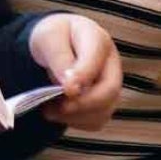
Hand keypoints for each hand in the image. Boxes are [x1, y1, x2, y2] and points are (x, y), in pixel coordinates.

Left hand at [28, 13, 121, 130]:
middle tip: (57, 108)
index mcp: (98, 39)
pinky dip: (76, 122)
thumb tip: (70, 87)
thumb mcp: (49, 38)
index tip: (66, 90)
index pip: (96, 59)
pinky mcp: (105, 103)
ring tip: (50, 109)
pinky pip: (96, 121)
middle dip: (82, 104)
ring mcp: (111, 84)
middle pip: (110, 90)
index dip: (83, 76)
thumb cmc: (54, 37)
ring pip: (104, 110)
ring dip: (75, 116)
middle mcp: (111, 63)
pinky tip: (59, 112)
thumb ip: (59, 58)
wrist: (56, 44)